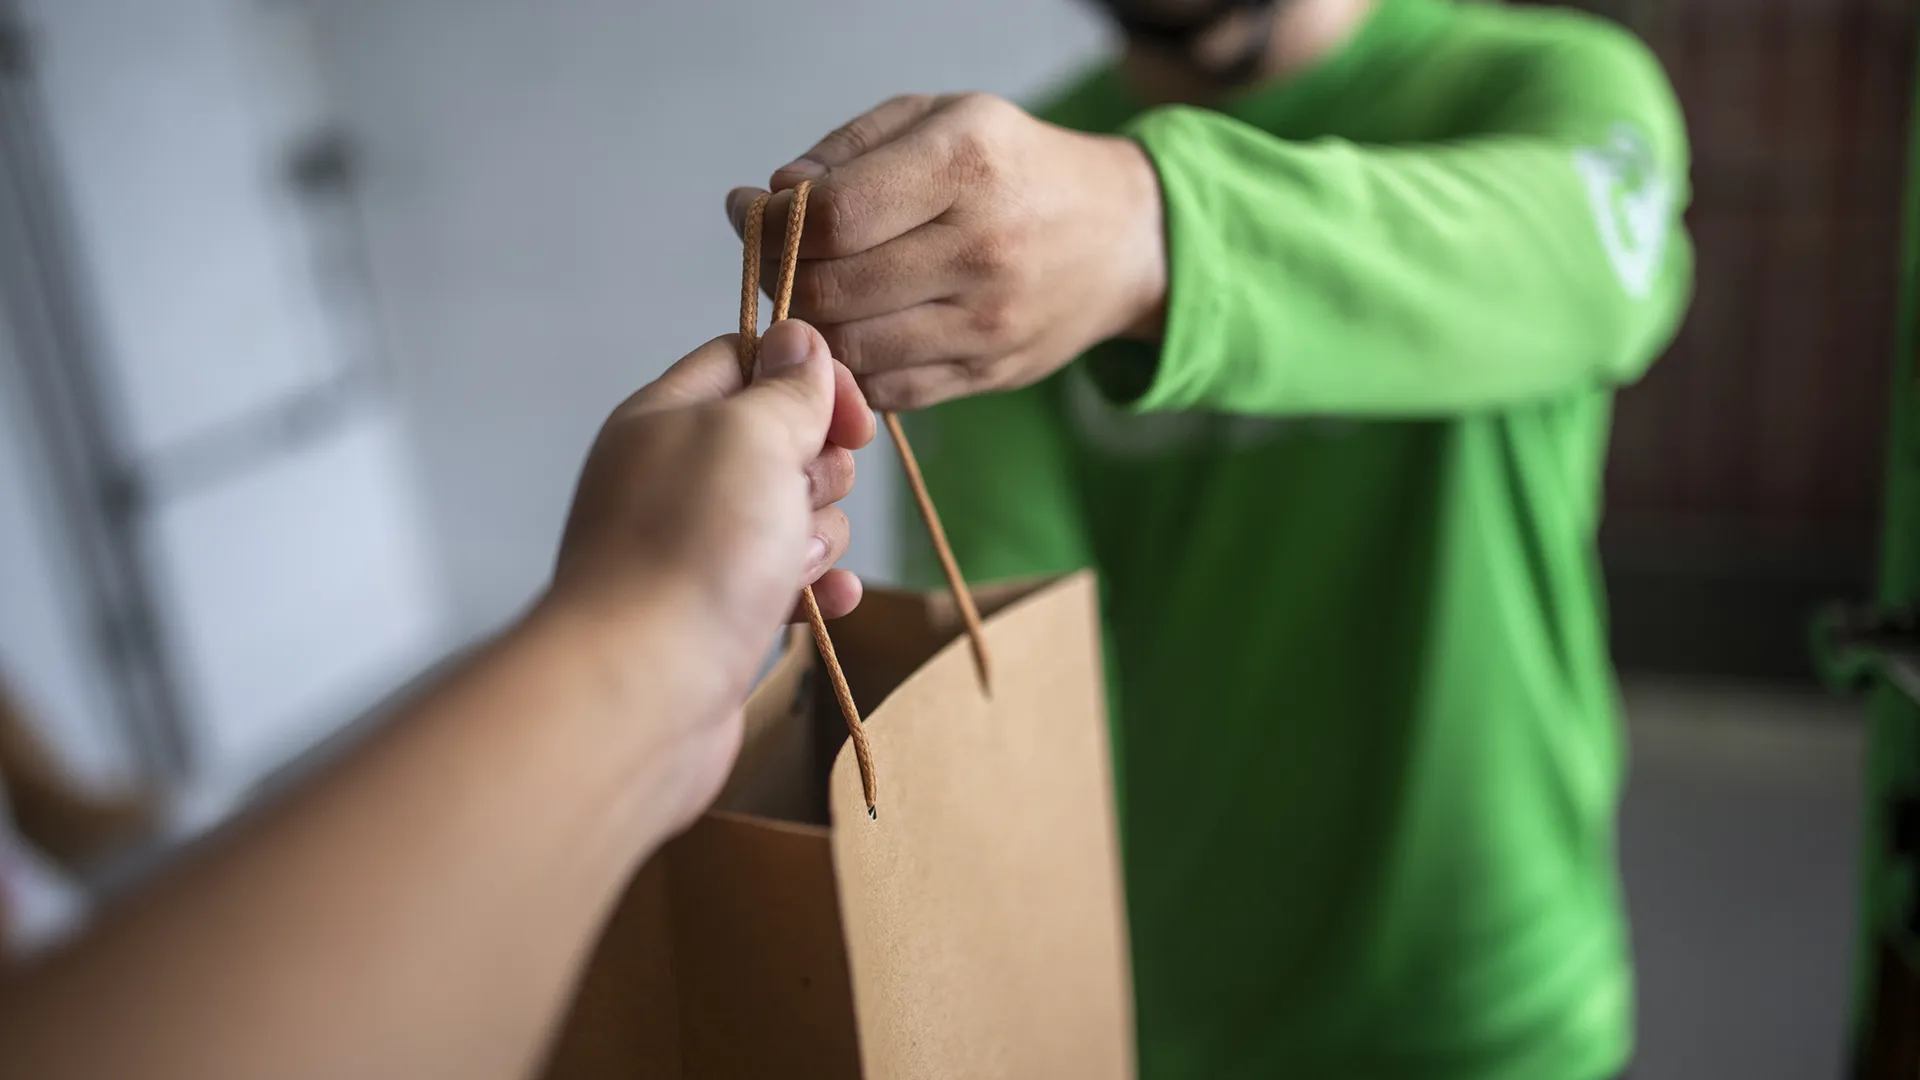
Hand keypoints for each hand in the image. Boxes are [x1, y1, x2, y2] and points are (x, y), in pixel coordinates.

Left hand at [543, 321, 872, 820]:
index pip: (745, 359)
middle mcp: (675, 475)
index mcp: (668, 416)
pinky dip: (813, 587)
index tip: (853, 419)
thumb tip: (798, 340)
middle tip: (798, 499)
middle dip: (818, 469)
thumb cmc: (694, 548)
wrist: (643, 688)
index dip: (809, 376)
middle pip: (781, 441)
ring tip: (791, 565)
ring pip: (791, 515)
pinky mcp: (716, 613)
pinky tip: (828, 602)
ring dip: (818, 534)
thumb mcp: (750, 435)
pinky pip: (785, 581)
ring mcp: (694, 547)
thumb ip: (784, 387)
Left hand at [726, 93, 1166, 410]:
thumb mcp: (939, 118)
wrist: (1121, 238)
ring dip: (812, 330)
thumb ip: (846, 151)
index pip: (832, 216)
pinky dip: (854, 367)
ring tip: (817, 293)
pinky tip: (860, 329)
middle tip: (780, 259)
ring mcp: (988, 321)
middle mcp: (981, 248)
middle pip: (832, 291)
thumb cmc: (1013, 167)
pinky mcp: (989, 373)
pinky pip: (888, 390)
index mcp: (966, 164)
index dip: (773, 222)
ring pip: (852, 350)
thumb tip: (768, 201)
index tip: (753, 210)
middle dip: (783, 278)